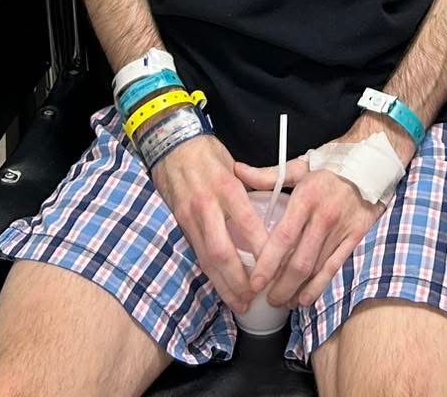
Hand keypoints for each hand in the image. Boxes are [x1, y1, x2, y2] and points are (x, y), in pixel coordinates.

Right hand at [149, 134, 268, 311]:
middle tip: (255, 298)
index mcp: (226, 187)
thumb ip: (252, 187)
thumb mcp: (233, 163)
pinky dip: (210, 273)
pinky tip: (221, 287)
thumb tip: (272, 212)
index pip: (247, 225)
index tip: (276, 270)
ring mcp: (190, 218)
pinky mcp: (179, 224)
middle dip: (239, 280)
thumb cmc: (206, 151)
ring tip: (240, 303)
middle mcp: (207, 206)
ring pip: (207, 259)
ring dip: (223, 285)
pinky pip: (197, 254)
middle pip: (223, 252)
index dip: (262, 252)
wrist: (169, 143)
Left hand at [230, 121, 403, 306]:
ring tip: (282, 301)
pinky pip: (335, 267)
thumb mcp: (298, 166)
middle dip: (281, 286)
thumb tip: (237, 171)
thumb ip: (267, 175)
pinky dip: (319, 286)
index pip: (283, 238)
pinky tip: (306, 298)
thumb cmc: (329, 166)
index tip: (255, 282)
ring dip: (297, 289)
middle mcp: (323, 217)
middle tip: (267, 299)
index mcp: (306, 198)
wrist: (370, 162)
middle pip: (299, 262)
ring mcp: (341, 230)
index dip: (268, 264)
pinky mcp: (355, 237)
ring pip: (316, 269)